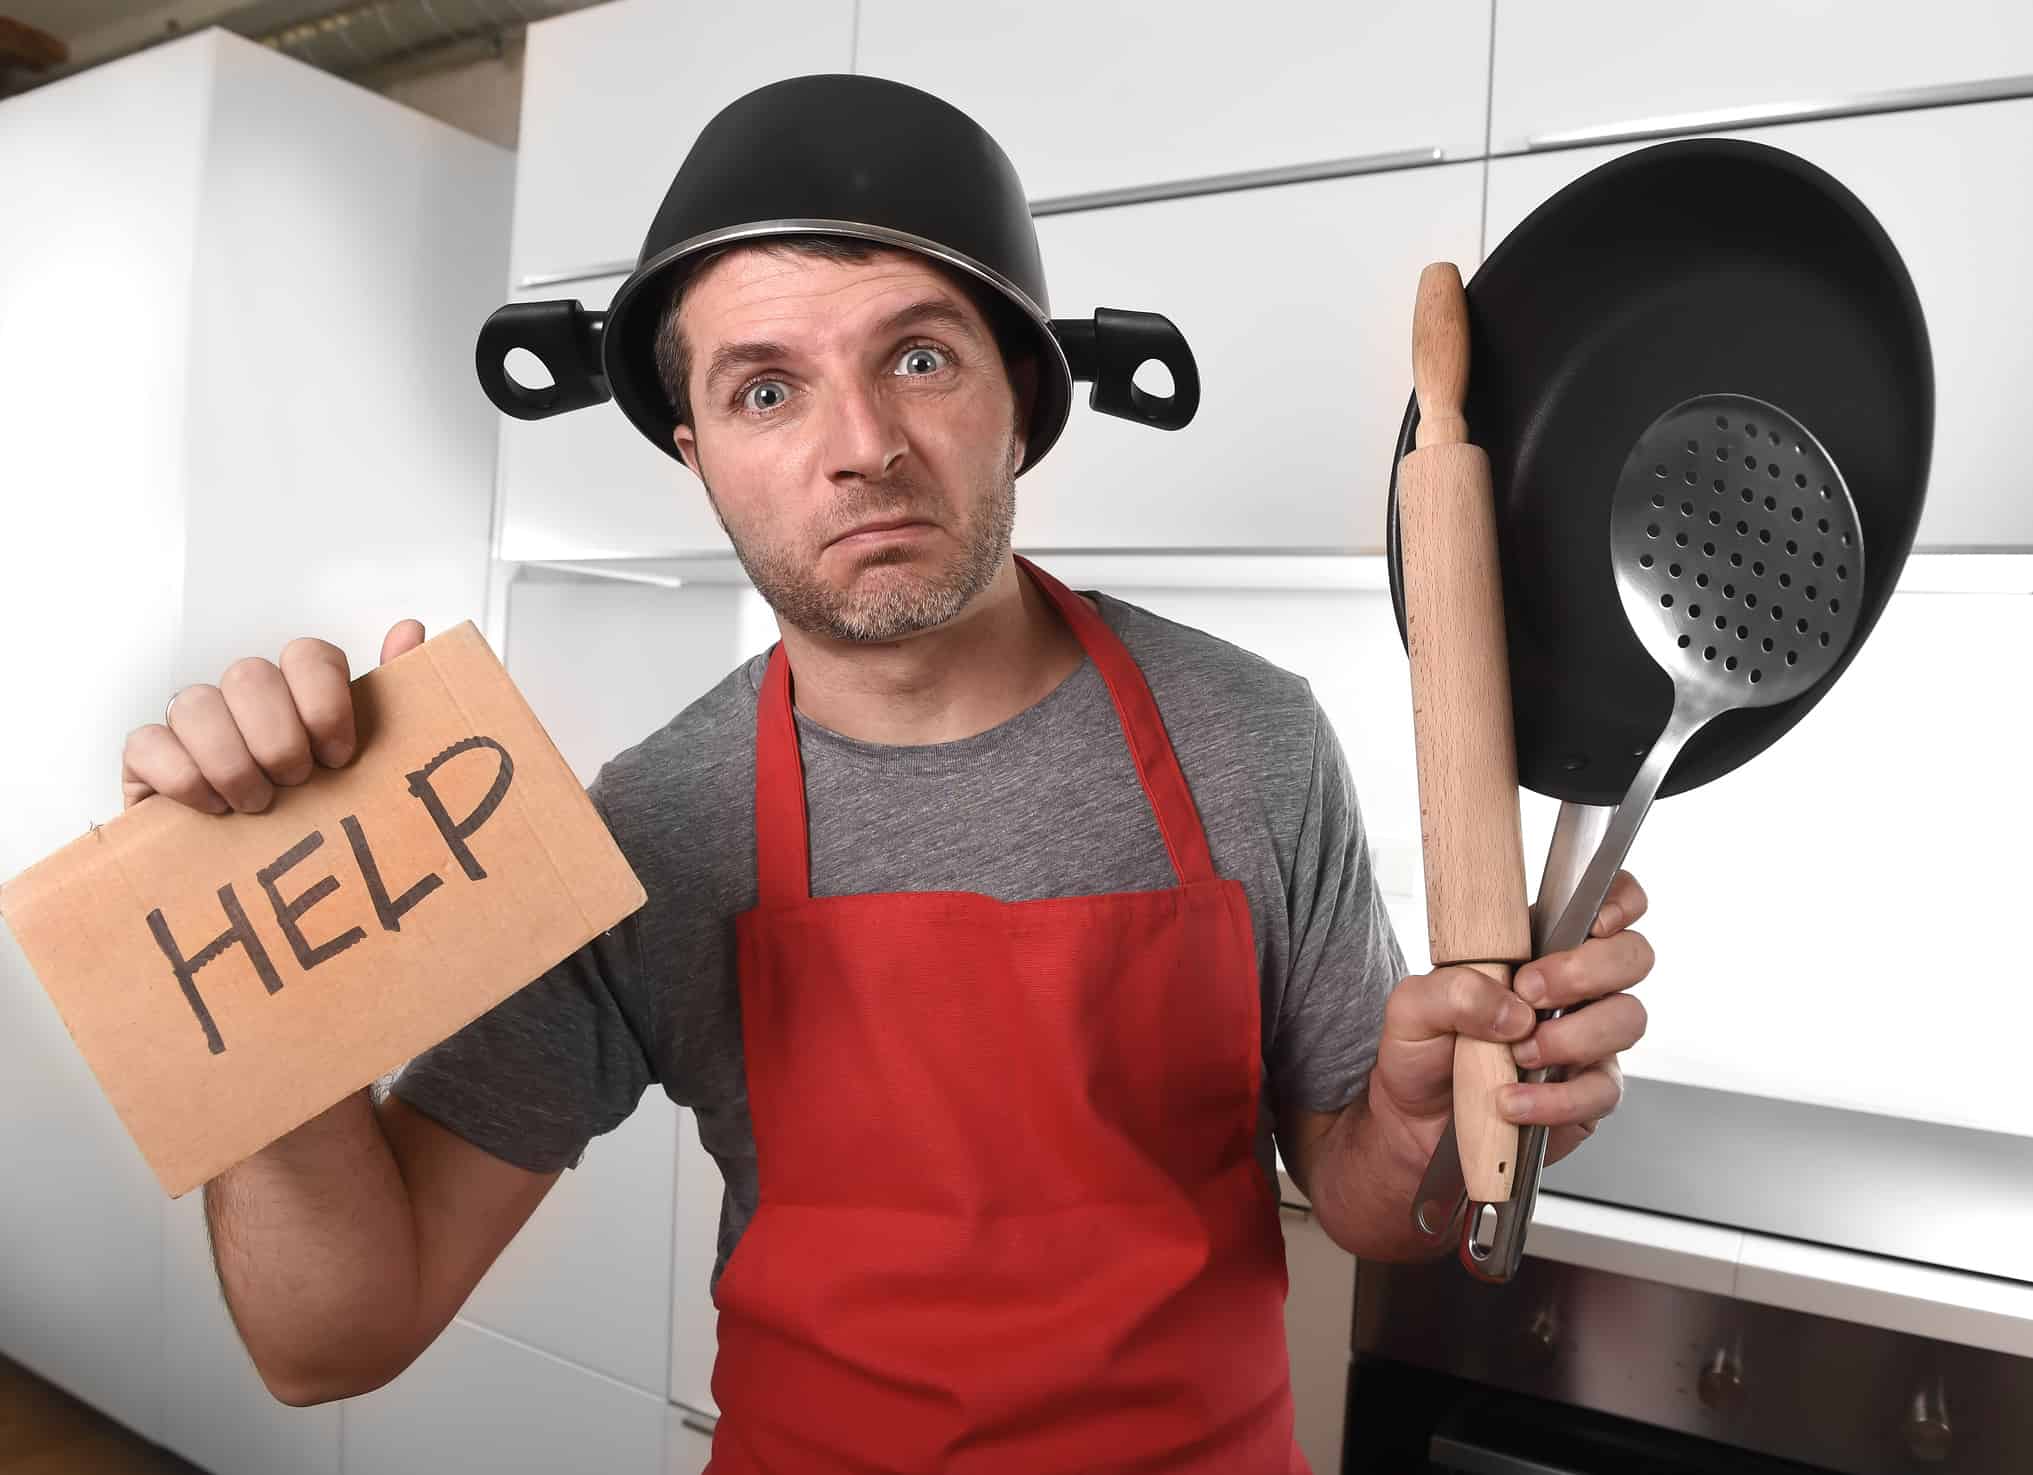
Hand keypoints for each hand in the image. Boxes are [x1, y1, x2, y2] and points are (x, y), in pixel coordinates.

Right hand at [122, 621, 424, 812]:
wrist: (261, 881)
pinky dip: (184, 778)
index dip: (325, 702)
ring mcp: (193, 725)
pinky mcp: (148, 759)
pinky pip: (147, 743)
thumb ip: (391, 697)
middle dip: (279, 738)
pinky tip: (213, 808)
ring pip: (196, 703)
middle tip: (295, 782)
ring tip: (257, 805)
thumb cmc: (315, 817)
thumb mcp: (366, 765)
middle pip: (251, 676)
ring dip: (233, 762)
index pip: (308, 655)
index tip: (339, 755)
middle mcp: (244, 699)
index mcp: (299, 694)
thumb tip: (410, 630)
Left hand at [1368, 870, 1652, 1169]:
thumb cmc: (1422, 1049)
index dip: (1621, 902)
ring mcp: (1590, 1040)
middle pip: (1634, 956)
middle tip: (1529, 993)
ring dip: (1572, 1035)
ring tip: (1517, 1054)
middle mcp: (1577, 989)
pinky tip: (1513, 1102)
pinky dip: (1556, 1098)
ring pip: (1629, 1019)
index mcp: (1539, 948)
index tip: (1597, 922)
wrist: (1414, 1120)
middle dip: (1586, 971)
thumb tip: (1511, 1009)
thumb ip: (1453, 991)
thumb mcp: (1412, 1007)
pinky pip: (1603, 1090)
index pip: (1608, 905)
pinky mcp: (1589, 1093)